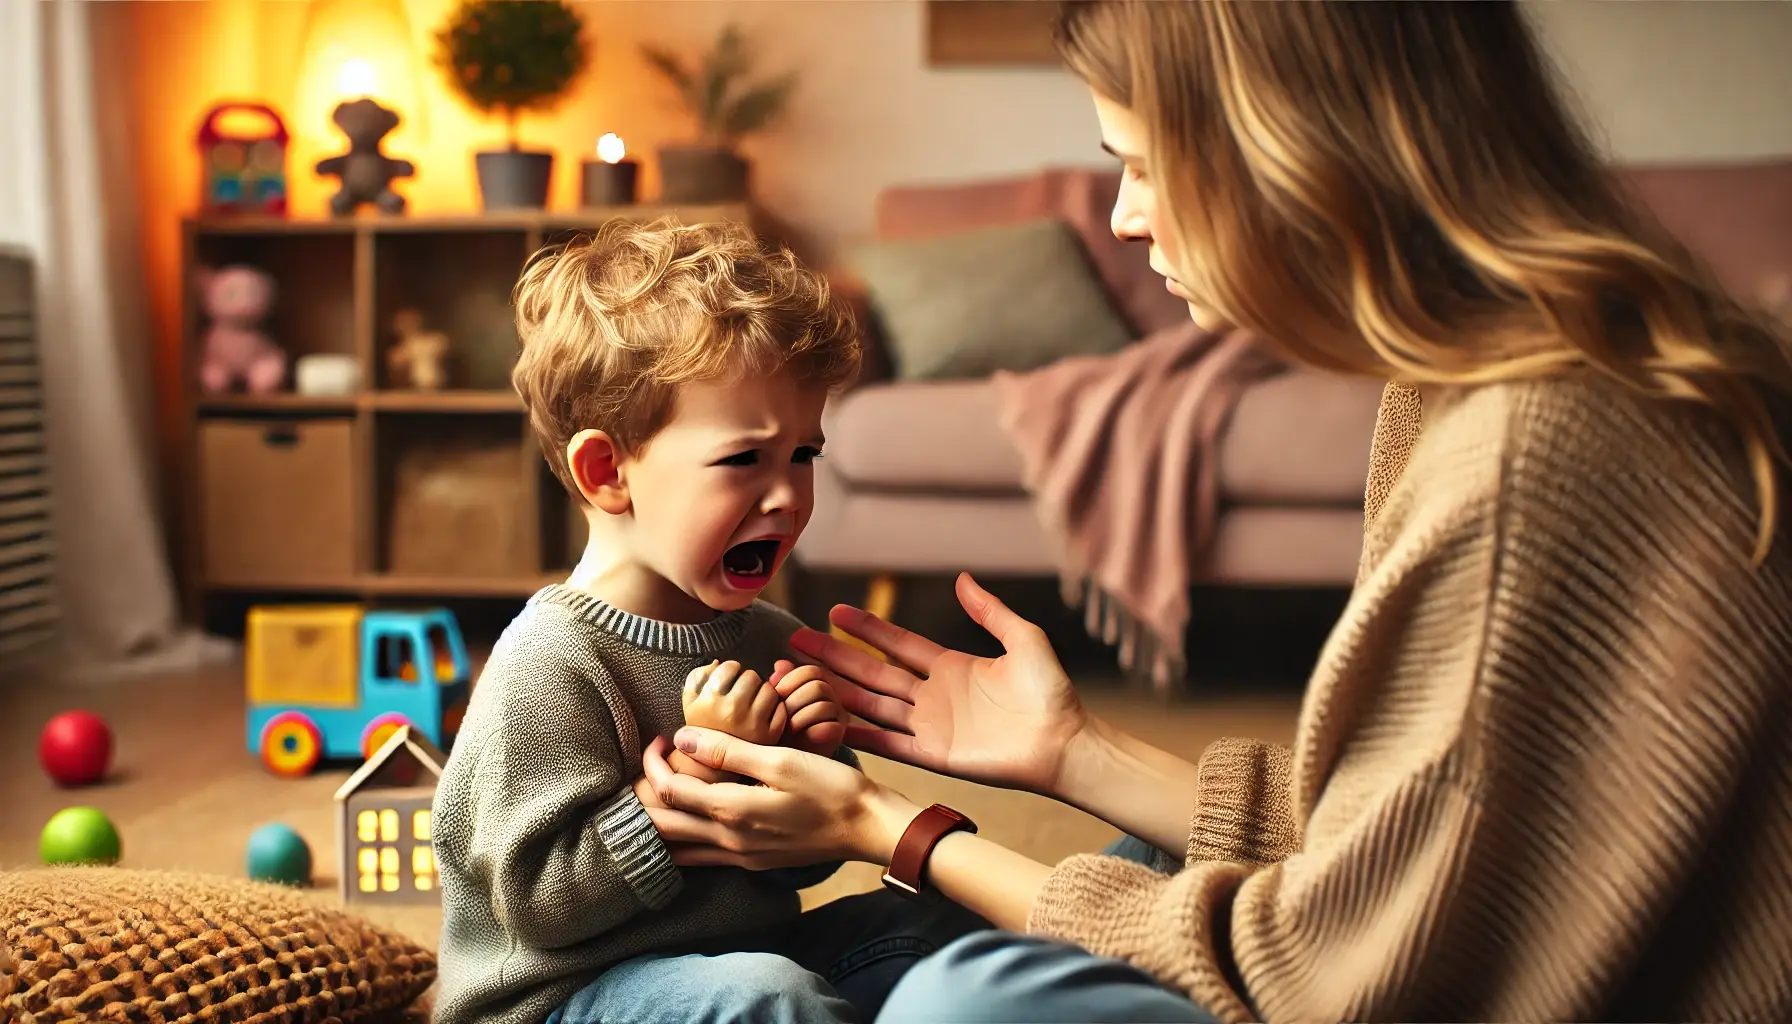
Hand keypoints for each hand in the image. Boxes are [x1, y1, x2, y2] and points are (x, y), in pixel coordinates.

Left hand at [640, 731, 918, 869]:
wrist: (866, 827)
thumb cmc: (830, 788)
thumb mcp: (781, 759)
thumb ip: (728, 750)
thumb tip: (682, 737)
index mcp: (731, 811)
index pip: (669, 791)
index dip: (653, 763)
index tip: (660, 739)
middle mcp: (728, 841)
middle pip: (662, 826)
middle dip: (644, 796)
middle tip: (647, 766)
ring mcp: (739, 857)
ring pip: (678, 847)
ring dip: (658, 821)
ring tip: (656, 792)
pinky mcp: (752, 862)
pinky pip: (701, 856)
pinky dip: (682, 839)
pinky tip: (687, 821)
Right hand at [682, 659, 787, 744]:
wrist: (712, 768)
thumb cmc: (703, 728)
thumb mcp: (690, 703)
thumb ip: (697, 677)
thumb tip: (717, 663)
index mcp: (710, 702)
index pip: (730, 666)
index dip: (730, 670)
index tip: (728, 680)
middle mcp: (732, 712)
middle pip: (751, 676)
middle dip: (747, 680)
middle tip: (741, 693)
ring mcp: (753, 724)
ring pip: (768, 689)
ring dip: (762, 692)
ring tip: (751, 703)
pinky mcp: (771, 735)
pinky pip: (781, 707)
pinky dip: (774, 708)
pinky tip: (762, 715)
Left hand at [768, 659, 847, 754]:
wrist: (787, 762)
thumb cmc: (779, 732)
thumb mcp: (774, 704)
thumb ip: (779, 684)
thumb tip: (779, 665)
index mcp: (817, 686)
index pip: (811, 671)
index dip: (791, 679)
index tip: (776, 692)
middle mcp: (831, 699)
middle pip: (818, 686)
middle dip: (794, 700)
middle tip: (780, 714)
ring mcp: (837, 717)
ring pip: (823, 706)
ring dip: (799, 717)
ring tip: (786, 728)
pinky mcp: (838, 735)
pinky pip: (828, 726)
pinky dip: (808, 731)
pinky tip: (797, 738)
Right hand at [789, 572, 1088, 796]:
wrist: (1064, 742)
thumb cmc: (1051, 692)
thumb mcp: (1023, 639)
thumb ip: (990, 611)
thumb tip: (962, 577)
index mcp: (950, 666)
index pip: (897, 643)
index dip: (867, 628)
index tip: (835, 611)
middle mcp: (932, 695)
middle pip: (873, 672)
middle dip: (835, 656)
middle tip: (797, 640)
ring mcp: (929, 726)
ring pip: (872, 704)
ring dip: (837, 691)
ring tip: (800, 677)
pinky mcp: (932, 755)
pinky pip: (887, 742)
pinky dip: (858, 733)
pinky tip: (828, 722)